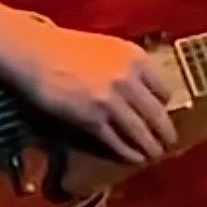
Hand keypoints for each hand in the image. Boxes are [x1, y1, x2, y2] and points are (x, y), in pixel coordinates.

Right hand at [2, 16, 177, 163]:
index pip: (163, 89)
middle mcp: (128, 79)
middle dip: (166, 132)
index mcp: (135, 58)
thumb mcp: (108, 48)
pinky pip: (116, 141)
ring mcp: (111, 101)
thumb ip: (127, 67)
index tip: (162, 114)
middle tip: (170, 142)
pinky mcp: (92, 120)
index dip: (164, 105)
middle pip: (157, 114)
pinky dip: (128, 153)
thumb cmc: (68, 48)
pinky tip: (134, 158)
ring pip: (140, 131)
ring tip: (155, 154)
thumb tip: (143, 90)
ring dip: (151, 147)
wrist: (36, 54)